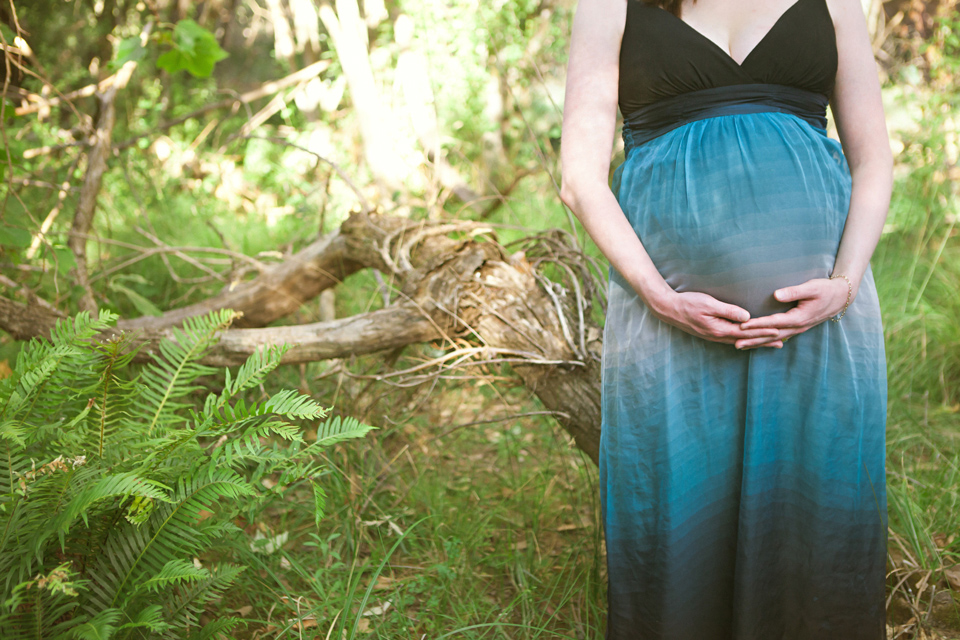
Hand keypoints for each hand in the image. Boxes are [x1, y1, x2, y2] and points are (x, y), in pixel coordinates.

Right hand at [649, 290, 782, 347]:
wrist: (668, 309)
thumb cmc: (688, 303)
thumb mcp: (709, 304)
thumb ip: (728, 311)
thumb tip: (747, 317)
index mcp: (719, 329)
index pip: (747, 332)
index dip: (763, 331)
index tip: (779, 331)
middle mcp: (718, 336)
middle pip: (746, 340)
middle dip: (764, 341)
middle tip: (781, 343)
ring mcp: (713, 336)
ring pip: (739, 341)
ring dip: (755, 342)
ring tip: (770, 344)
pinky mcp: (710, 333)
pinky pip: (731, 339)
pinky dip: (744, 340)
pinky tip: (748, 340)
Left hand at [737, 277, 852, 346]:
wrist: (840, 297)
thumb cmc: (825, 289)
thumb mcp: (811, 287)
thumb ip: (793, 291)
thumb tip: (776, 294)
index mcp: (799, 318)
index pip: (773, 322)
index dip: (757, 324)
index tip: (742, 326)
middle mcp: (797, 327)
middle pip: (770, 336)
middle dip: (753, 339)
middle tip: (735, 343)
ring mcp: (797, 330)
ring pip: (773, 339)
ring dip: (757, 343)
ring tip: (739, 346)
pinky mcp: (796, 328)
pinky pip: (778, 337)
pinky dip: (765, 341)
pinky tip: (755, 343)